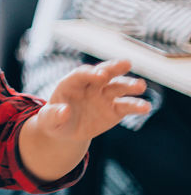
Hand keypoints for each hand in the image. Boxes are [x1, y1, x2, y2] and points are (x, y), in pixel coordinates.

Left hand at [36, 59, 150, 141]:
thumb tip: (64, 110)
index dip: (90, 73)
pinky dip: (136, 106)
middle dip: (114, 68)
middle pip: (103, 73)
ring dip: (130, 85)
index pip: (81, 74)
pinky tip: (145, 107)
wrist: (67, 131)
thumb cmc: (54, 121)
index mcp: (71, 84)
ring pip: (118, 87)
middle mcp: (91, 86)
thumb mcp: (48, 121)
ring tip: (140, 86)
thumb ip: (53, 115)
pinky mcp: (115, 109)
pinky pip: (126, 106)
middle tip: (126, 63)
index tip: (100, 75)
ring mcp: (104, 96)